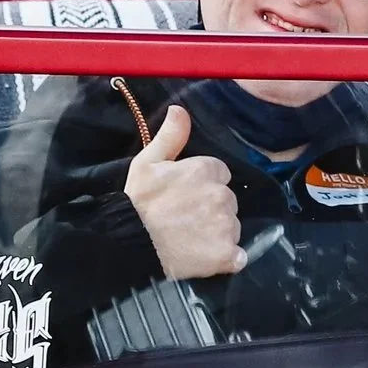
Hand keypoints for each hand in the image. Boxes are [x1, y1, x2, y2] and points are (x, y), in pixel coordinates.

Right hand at [124, 105, 245, 278]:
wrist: (130, 247)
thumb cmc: (137, 204)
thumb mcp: (146, 164)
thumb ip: (170, 136)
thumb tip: (179, 110)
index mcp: (205, 171)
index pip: (219, 174)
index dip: (202, 184)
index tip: (185, 195)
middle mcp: (221, 196)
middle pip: (227, 200)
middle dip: (211, 207)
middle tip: (185, 217)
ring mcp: (226, 227)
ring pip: (231, 226)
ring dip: (217, 232)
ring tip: (190, 238)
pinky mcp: (227, 255)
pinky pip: (237, 256)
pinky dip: (226, 257)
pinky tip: (205, 256)